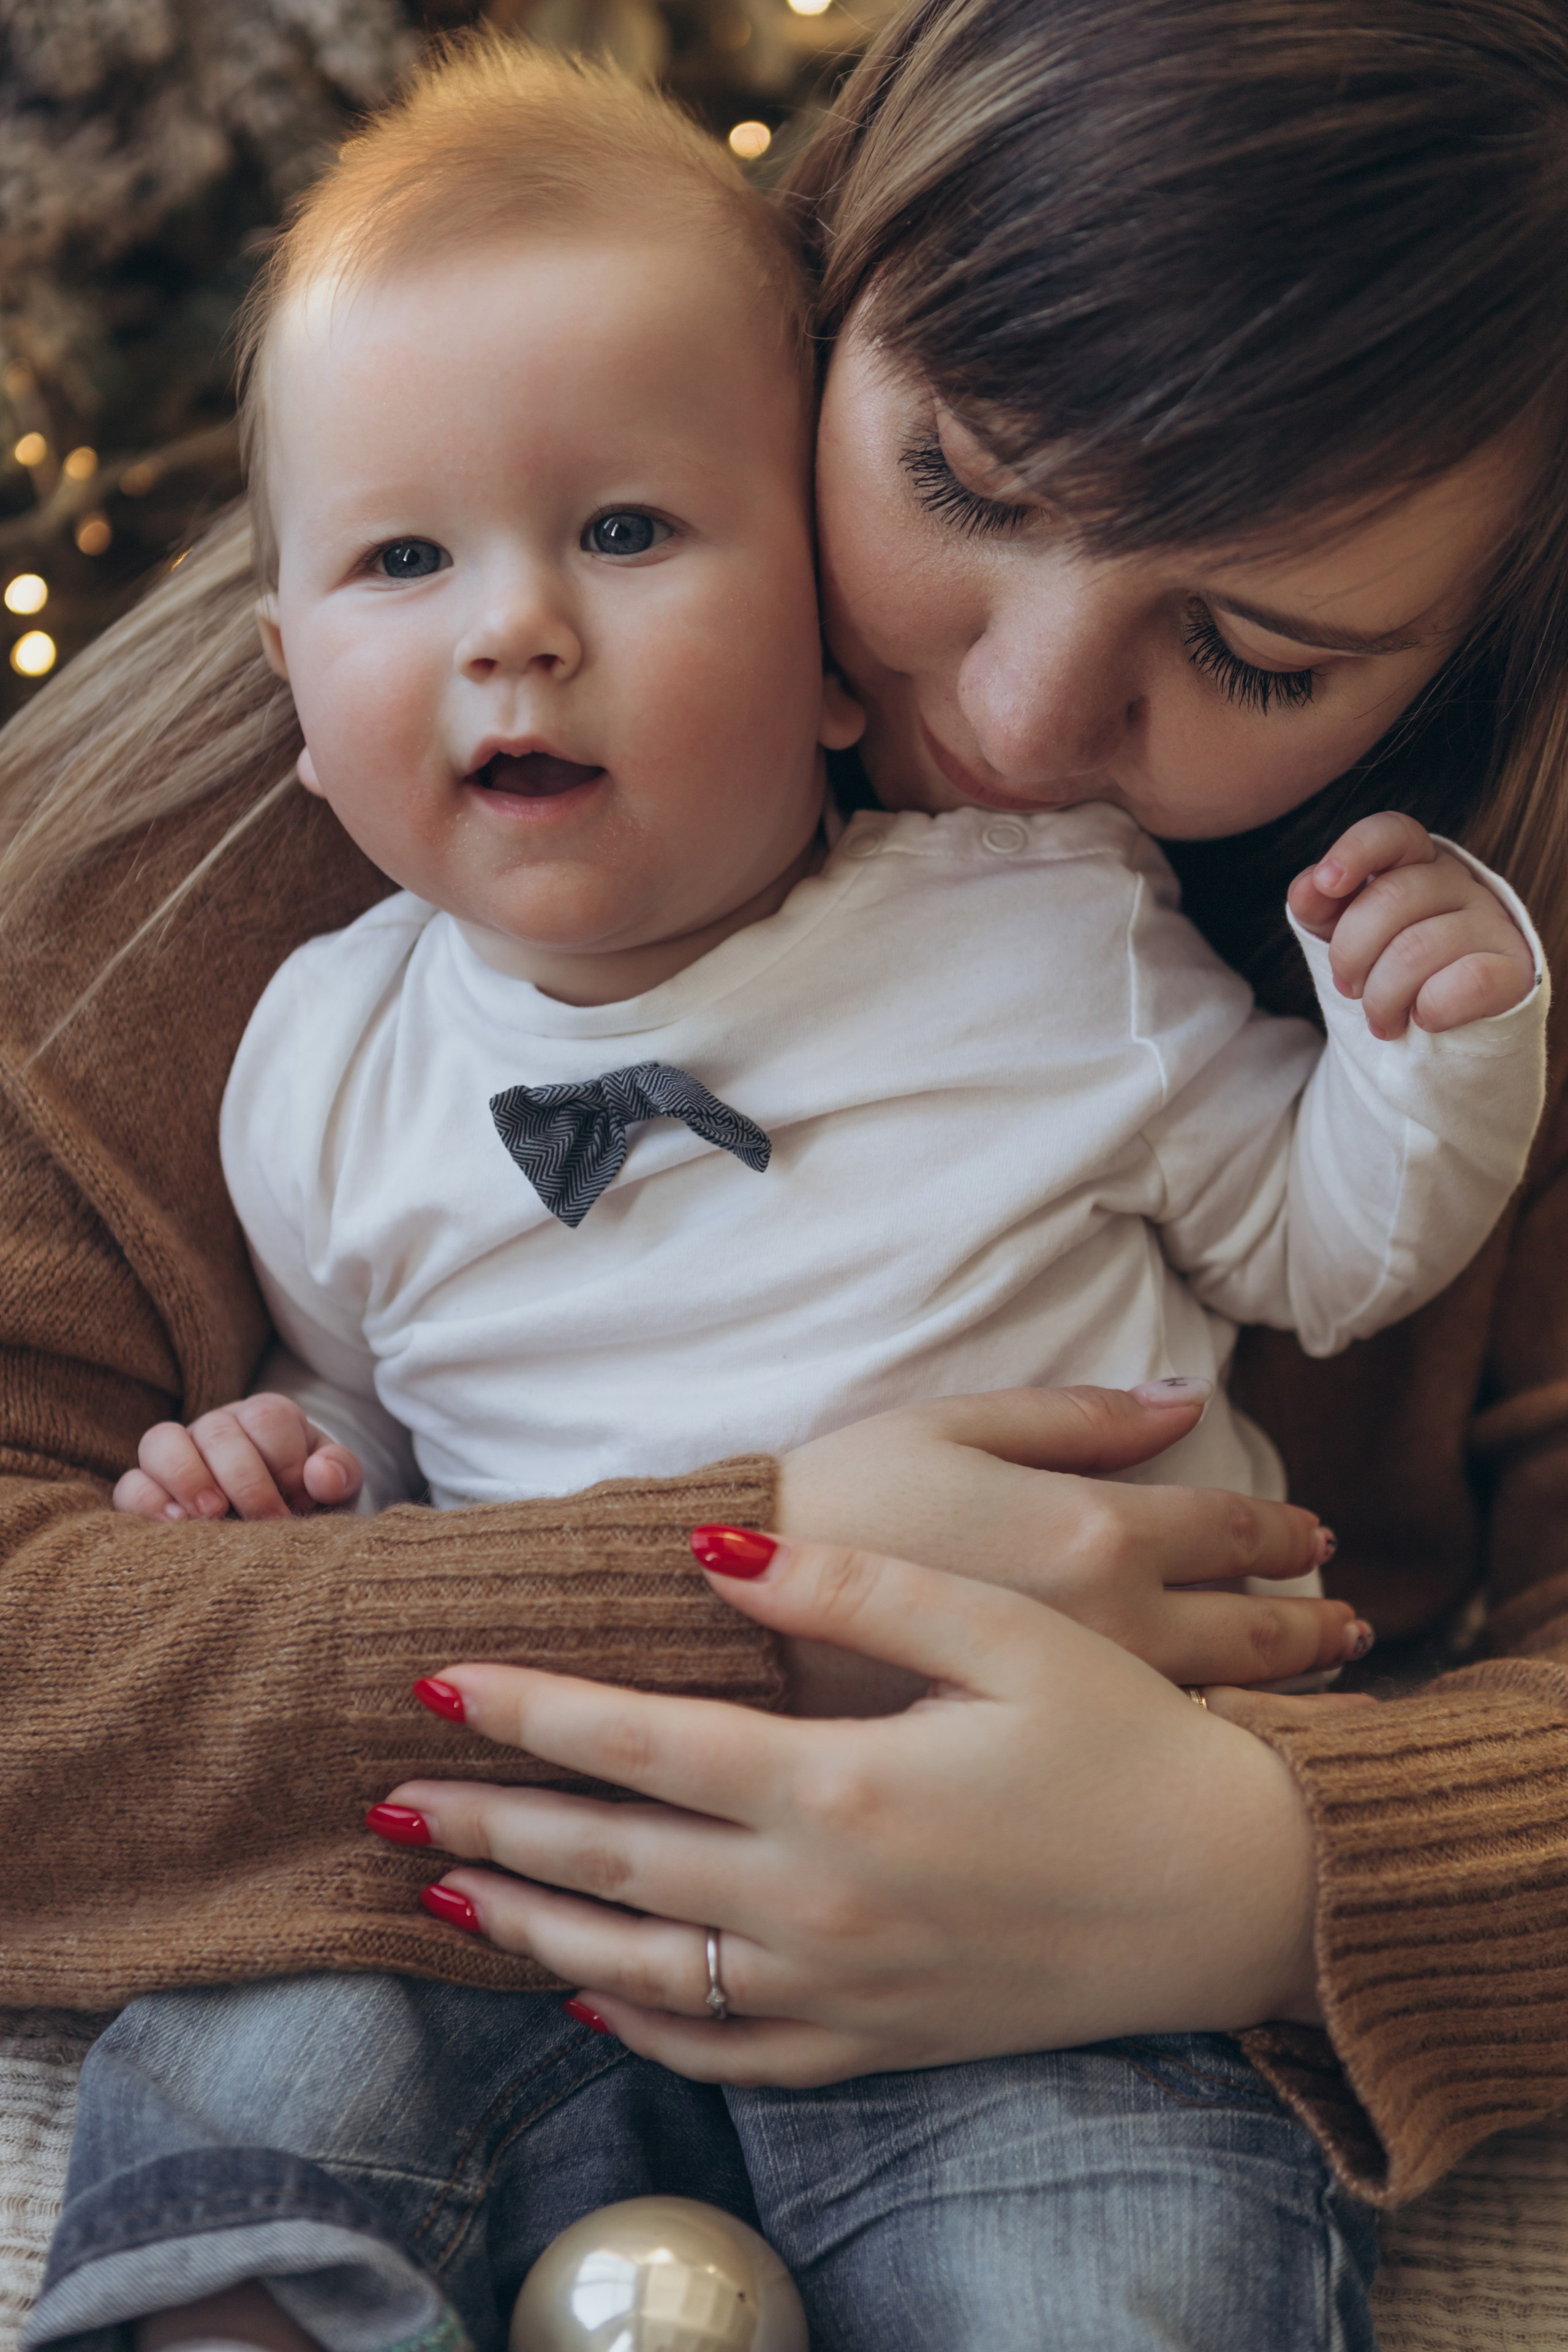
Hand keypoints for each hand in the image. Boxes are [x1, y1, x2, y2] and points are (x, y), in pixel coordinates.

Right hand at [112, 1392, 363, 1520]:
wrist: (280, 1526)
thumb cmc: (308, 1499)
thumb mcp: (335, 1486)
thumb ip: (339, 1474)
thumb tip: (321, 1475)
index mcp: (266, 1418)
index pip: (267, 1417)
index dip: (285, 1460)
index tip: (300, 1501)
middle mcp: (217, 1428)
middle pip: (217, 1431)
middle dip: (244, 1478)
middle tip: (265, 1519)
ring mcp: (177, 1455)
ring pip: (161, 1442)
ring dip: (187, 1478)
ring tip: (212, 1515)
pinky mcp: (147, 1490)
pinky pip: (131, 1485)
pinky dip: (147, 1503)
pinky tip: (175, 1526)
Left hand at [381, 1535, 1374, 2084]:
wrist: (1232, 1896)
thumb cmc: (1127, 1746)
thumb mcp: (1008, 1634)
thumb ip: (855, 1588)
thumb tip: (721, 1545)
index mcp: (842, 1787)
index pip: (639, 1746)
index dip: (529, 1710)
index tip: (440, 1682)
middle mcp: (820, 1904)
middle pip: (609, 1862)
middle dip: (486, 1825)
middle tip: (387, 1800)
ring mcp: (842, 1991)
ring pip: (638, 1971)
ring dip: (529, 1929)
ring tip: (441, 1896)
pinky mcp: (876, 2044)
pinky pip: (723, 2056)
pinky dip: (639, 2029)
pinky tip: (586, 1998)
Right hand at [775, 1382, 1361, 1709]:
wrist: (732, 1623)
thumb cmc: (836, 1506)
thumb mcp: (956, 1425)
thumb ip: (1081, 1417)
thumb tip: (1184, 1399)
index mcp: (1097, 1532)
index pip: (1233, 1530)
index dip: (1283, 1530)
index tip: (1315, 1533)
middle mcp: (1116, 1627)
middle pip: (1255, 1631)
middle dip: (1311, 1623)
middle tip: (1349, 1624)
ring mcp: (1083, 1709)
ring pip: (1225, 1703)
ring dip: (1283, 1689)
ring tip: (1317, 1679)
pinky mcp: (1041, 1766)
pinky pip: (1160, 1758)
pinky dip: (1213, 1746)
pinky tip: (1227, 1745)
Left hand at [1287, 810, 1534, 1037]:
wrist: (1446, 1022)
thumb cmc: (1389, 966)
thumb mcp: (1346, 933)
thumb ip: (1321, 907)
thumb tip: (1308, 887)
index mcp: (1416, 863)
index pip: (1393, 832)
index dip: (1356, 851)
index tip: (1327, 883)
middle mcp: (1459, 882)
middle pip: (1391, 899)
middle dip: (1351, 955)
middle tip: (1348, 988)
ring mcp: (1491, 922)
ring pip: (1418, 949)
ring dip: (1382, 997)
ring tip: (1381, 1020)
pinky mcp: (1513, 968)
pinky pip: (1467, 982)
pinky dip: (1431, 1009)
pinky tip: (1423, 1020)